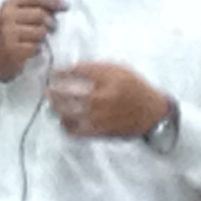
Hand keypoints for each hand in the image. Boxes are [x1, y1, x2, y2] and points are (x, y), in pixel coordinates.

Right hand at [0, 0, 66, 81]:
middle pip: (41, 15)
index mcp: (10, 5)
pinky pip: (36, 47)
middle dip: (51, 22)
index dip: (54, 1)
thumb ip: (36, 7)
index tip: (65, 6)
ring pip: (41, 32)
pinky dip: (38, 49)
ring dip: (44, 37)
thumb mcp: (19, 15)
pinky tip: (32, 49)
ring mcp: (9, 33)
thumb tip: (60, 3)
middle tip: (51, 28)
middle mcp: (7, 17)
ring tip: (39, 39)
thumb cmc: (13, 34)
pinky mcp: (13, 50)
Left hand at [49, 60, 171, 141]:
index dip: (61, 72)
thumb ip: (95, 68)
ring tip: (53, 103)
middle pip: (66, 93)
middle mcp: (101, 98)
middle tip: (49, 88)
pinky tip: (64, 119)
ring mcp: (98, 117)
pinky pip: (73, 130)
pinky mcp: (98, 132)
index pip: (76, 72)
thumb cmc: (135, 88)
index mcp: (107, 79)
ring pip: (66, 113)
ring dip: (55, 107)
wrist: (151, 114)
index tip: (54, 72)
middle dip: (53, 90)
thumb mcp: (120, 70)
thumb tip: (70, 69)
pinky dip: (65, 124)